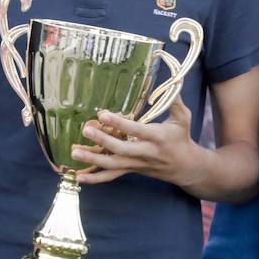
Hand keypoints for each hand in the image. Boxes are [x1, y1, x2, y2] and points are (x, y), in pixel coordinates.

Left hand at [71, 98, 202, 186]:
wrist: (184, 167)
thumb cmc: (181, 138)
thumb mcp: (183, 118)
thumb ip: (174, 101)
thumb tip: (171, 81)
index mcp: (157, 137)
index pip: (136, 130)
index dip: (119, 123)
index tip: (103, 114)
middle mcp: (145, 152)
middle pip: (121, 149)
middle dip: (102, 140)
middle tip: (85, 130)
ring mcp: (136, 164)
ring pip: (112, 165)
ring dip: (92, 159)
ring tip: (74, 152)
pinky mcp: (130, 170)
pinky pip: (111, 176)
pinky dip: (95, 178)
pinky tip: (79, 176)